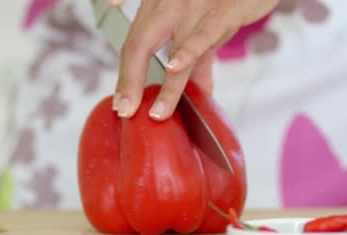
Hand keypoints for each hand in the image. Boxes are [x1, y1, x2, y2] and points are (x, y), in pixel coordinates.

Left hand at [111, 0, 278, 119]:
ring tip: (159, 112)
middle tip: (127, 110)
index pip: (134, 44)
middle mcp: (170, 4)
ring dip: (167, 85)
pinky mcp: (224, 9)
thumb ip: (197, 55)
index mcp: (160, 7)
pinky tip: (175, 67)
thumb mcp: (202, 23)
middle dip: (131, 80)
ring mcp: (195, 5)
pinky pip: (203, 34)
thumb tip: (197, 88)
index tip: (123, 105)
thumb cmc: (224, 0)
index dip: (127, 77)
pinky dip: (188, 51)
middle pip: (139, 44)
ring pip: (174, 48)